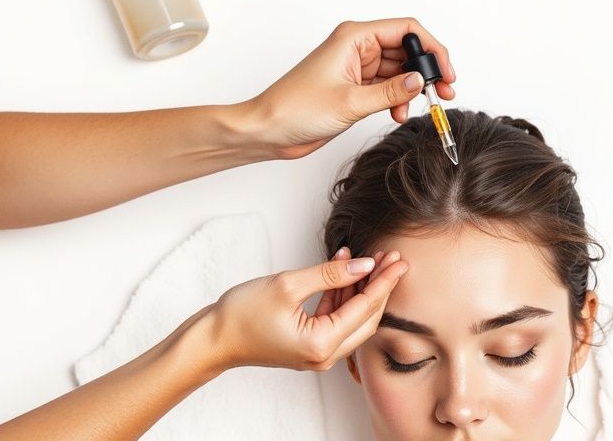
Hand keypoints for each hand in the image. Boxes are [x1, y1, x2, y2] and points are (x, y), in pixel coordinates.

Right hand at [204, 248, 407, 371]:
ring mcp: (317, 353)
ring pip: (352, 318)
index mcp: (322, 344)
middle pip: (366, 317)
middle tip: (390, 258)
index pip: (365, 309)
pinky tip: (342, 268)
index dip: (384, 282)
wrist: (213, 338)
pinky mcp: (309, 345)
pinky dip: (342, 295)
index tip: (398, 261)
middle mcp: (325, 355)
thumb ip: (331, 275)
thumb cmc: (242, 314)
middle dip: (379, 285)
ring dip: (361, 288)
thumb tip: (363, 264)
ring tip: (369, 258)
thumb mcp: (288, 284)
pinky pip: (336, 319)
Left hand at [242, 18, 456, 158]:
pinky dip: (398, 99)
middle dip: (427, 71)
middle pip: (406, 50)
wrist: (269, 131)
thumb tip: (422, 81)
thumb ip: (391, 91)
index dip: (431, 48)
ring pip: (399, 71)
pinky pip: (388, 87)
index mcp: (354, 37)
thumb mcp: (351, 101)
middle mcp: (357, 48)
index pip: (406, 29)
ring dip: (413, 89)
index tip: (446, 72)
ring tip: (422, 107)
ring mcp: (357, 68)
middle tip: (444, 93)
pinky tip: (398, 113)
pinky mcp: (355, 87)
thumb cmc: (295, 108)